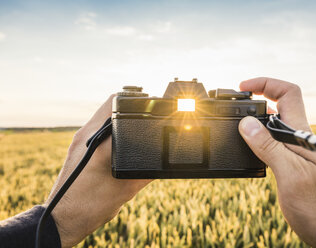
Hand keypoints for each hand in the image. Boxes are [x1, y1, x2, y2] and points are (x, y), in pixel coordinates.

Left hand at [46, 95, 151, 246]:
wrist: (62, 219)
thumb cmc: (90, 207)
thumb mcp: (127, 189)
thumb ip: (147, 171)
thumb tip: (164, 161)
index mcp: (98, 141)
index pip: (117, 104)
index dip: (137, 101)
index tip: (151, 107)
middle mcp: (85, 135)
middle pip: (109, 105)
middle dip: (129, 108)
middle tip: (146, 118)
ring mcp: (78, 140)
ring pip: (102, 115)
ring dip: (118, 118)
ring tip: (134, 131)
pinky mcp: (76, 147)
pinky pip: (97, 128)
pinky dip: (110, 129)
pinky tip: (120, 145)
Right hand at [238, 77, 315, 247]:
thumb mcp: (291, 175)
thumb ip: (269, 148)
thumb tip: (246, 123)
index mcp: (300, 134)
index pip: (288, 94)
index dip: (266, 83)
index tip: (243, 87)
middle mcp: (298, 139)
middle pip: (277, 107)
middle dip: (254, 102)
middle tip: (232, 109)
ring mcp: (295, 153)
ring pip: (272, 127)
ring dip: (253, 123)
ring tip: (235, 128)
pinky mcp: (292, 167)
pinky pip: (272, 145)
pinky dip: (256, 142)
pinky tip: (248, 150)